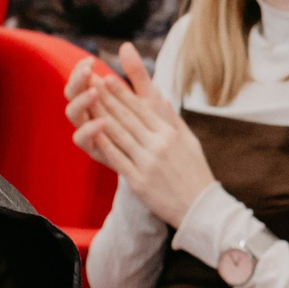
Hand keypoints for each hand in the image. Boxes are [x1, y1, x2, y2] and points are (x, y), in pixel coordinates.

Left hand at [70, 45, 216, 230]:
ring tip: (88, 103)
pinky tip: (92, 132)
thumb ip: (174, 120)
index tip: (108, 79)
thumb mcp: (190, 142)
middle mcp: (158, 145)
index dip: (123, 93)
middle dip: (107, 99)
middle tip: (91, 82)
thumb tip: (163, 100)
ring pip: (119, 135)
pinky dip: (104, 144)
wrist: (200, 208)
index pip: (141, 109)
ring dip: (101, 116)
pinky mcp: (139, 181)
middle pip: (127, 118)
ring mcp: (147, 163)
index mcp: (170, 134)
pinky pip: (117, 159)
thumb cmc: (196, 173)